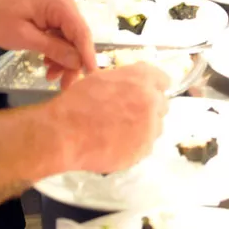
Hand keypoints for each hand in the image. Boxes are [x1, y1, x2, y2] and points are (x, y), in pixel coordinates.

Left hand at [0, 0, 95, 88]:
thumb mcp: (25, 37)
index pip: (81, 32)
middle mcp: (65, 2)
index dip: (87, 55)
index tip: (90, 76)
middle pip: (78, 36)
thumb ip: (54, 49)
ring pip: (70, 37)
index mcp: (60, 4)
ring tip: (51, 76)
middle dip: (72, 61)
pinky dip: (56, 49)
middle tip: (65, 84)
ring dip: (63, 58)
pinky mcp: (52, 12)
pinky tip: (47, 63)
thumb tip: (78, 62)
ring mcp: (59, 6)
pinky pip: (61, 33)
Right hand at [47, 63, 169, 173]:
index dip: (153, 86)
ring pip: (156, 126)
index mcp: (141, 79)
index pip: (163, 80)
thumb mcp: (101, 79)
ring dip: (144, 128)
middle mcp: (150, 100)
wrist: (65, 133)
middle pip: (162, 104)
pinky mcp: (143, 149)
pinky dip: (135, 145)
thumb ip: (125, 80)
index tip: (146, 92)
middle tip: (129, 114)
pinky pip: (146, 145)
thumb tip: (133, 86)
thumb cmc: (77, 103)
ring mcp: (149, 127)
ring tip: (120, 131)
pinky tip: (116, 143)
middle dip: (148, 108)